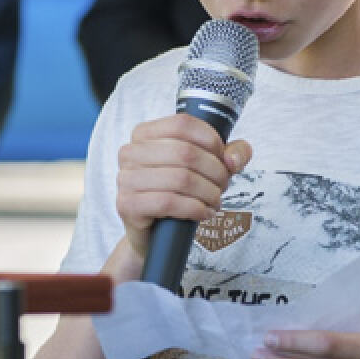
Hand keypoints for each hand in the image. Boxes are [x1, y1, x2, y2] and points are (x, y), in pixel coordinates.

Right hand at [115, 115, 250, 265]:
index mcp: (145, 133)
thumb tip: (234, 159)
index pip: (182, 124)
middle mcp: (130, 152)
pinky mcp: (127, 204)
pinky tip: (203, 213)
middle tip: (223, 186)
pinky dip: (194, 208)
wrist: (154, 234)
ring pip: (180, 178)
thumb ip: (229, 153)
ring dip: (208, 193)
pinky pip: (168, 202)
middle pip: (185, 152)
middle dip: (214, 172)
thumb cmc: (178, 193)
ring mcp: (125, 178)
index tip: (222, 159)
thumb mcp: (206, 167)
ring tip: (215, 201)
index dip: (211, 141)